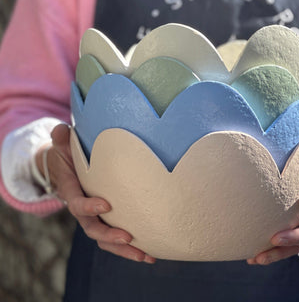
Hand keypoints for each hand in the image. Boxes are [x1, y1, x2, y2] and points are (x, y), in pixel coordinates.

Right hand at [36, 123, 155, 263]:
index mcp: (70, 190)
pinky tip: (151, 252)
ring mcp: (95, 215)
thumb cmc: (66, 154)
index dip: (88, 207)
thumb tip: (61, 130)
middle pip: (92, 229)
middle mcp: (82, 208)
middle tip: (128, 237)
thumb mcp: (61, 144)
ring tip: (146, 255)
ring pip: (106, 239)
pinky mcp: (108, 218)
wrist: (66, 167)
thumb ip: (61, 138)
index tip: (106, 205)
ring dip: (125, 249)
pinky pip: (116, 235)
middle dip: (109, 236)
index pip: (76, 203)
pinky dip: (132, 246)